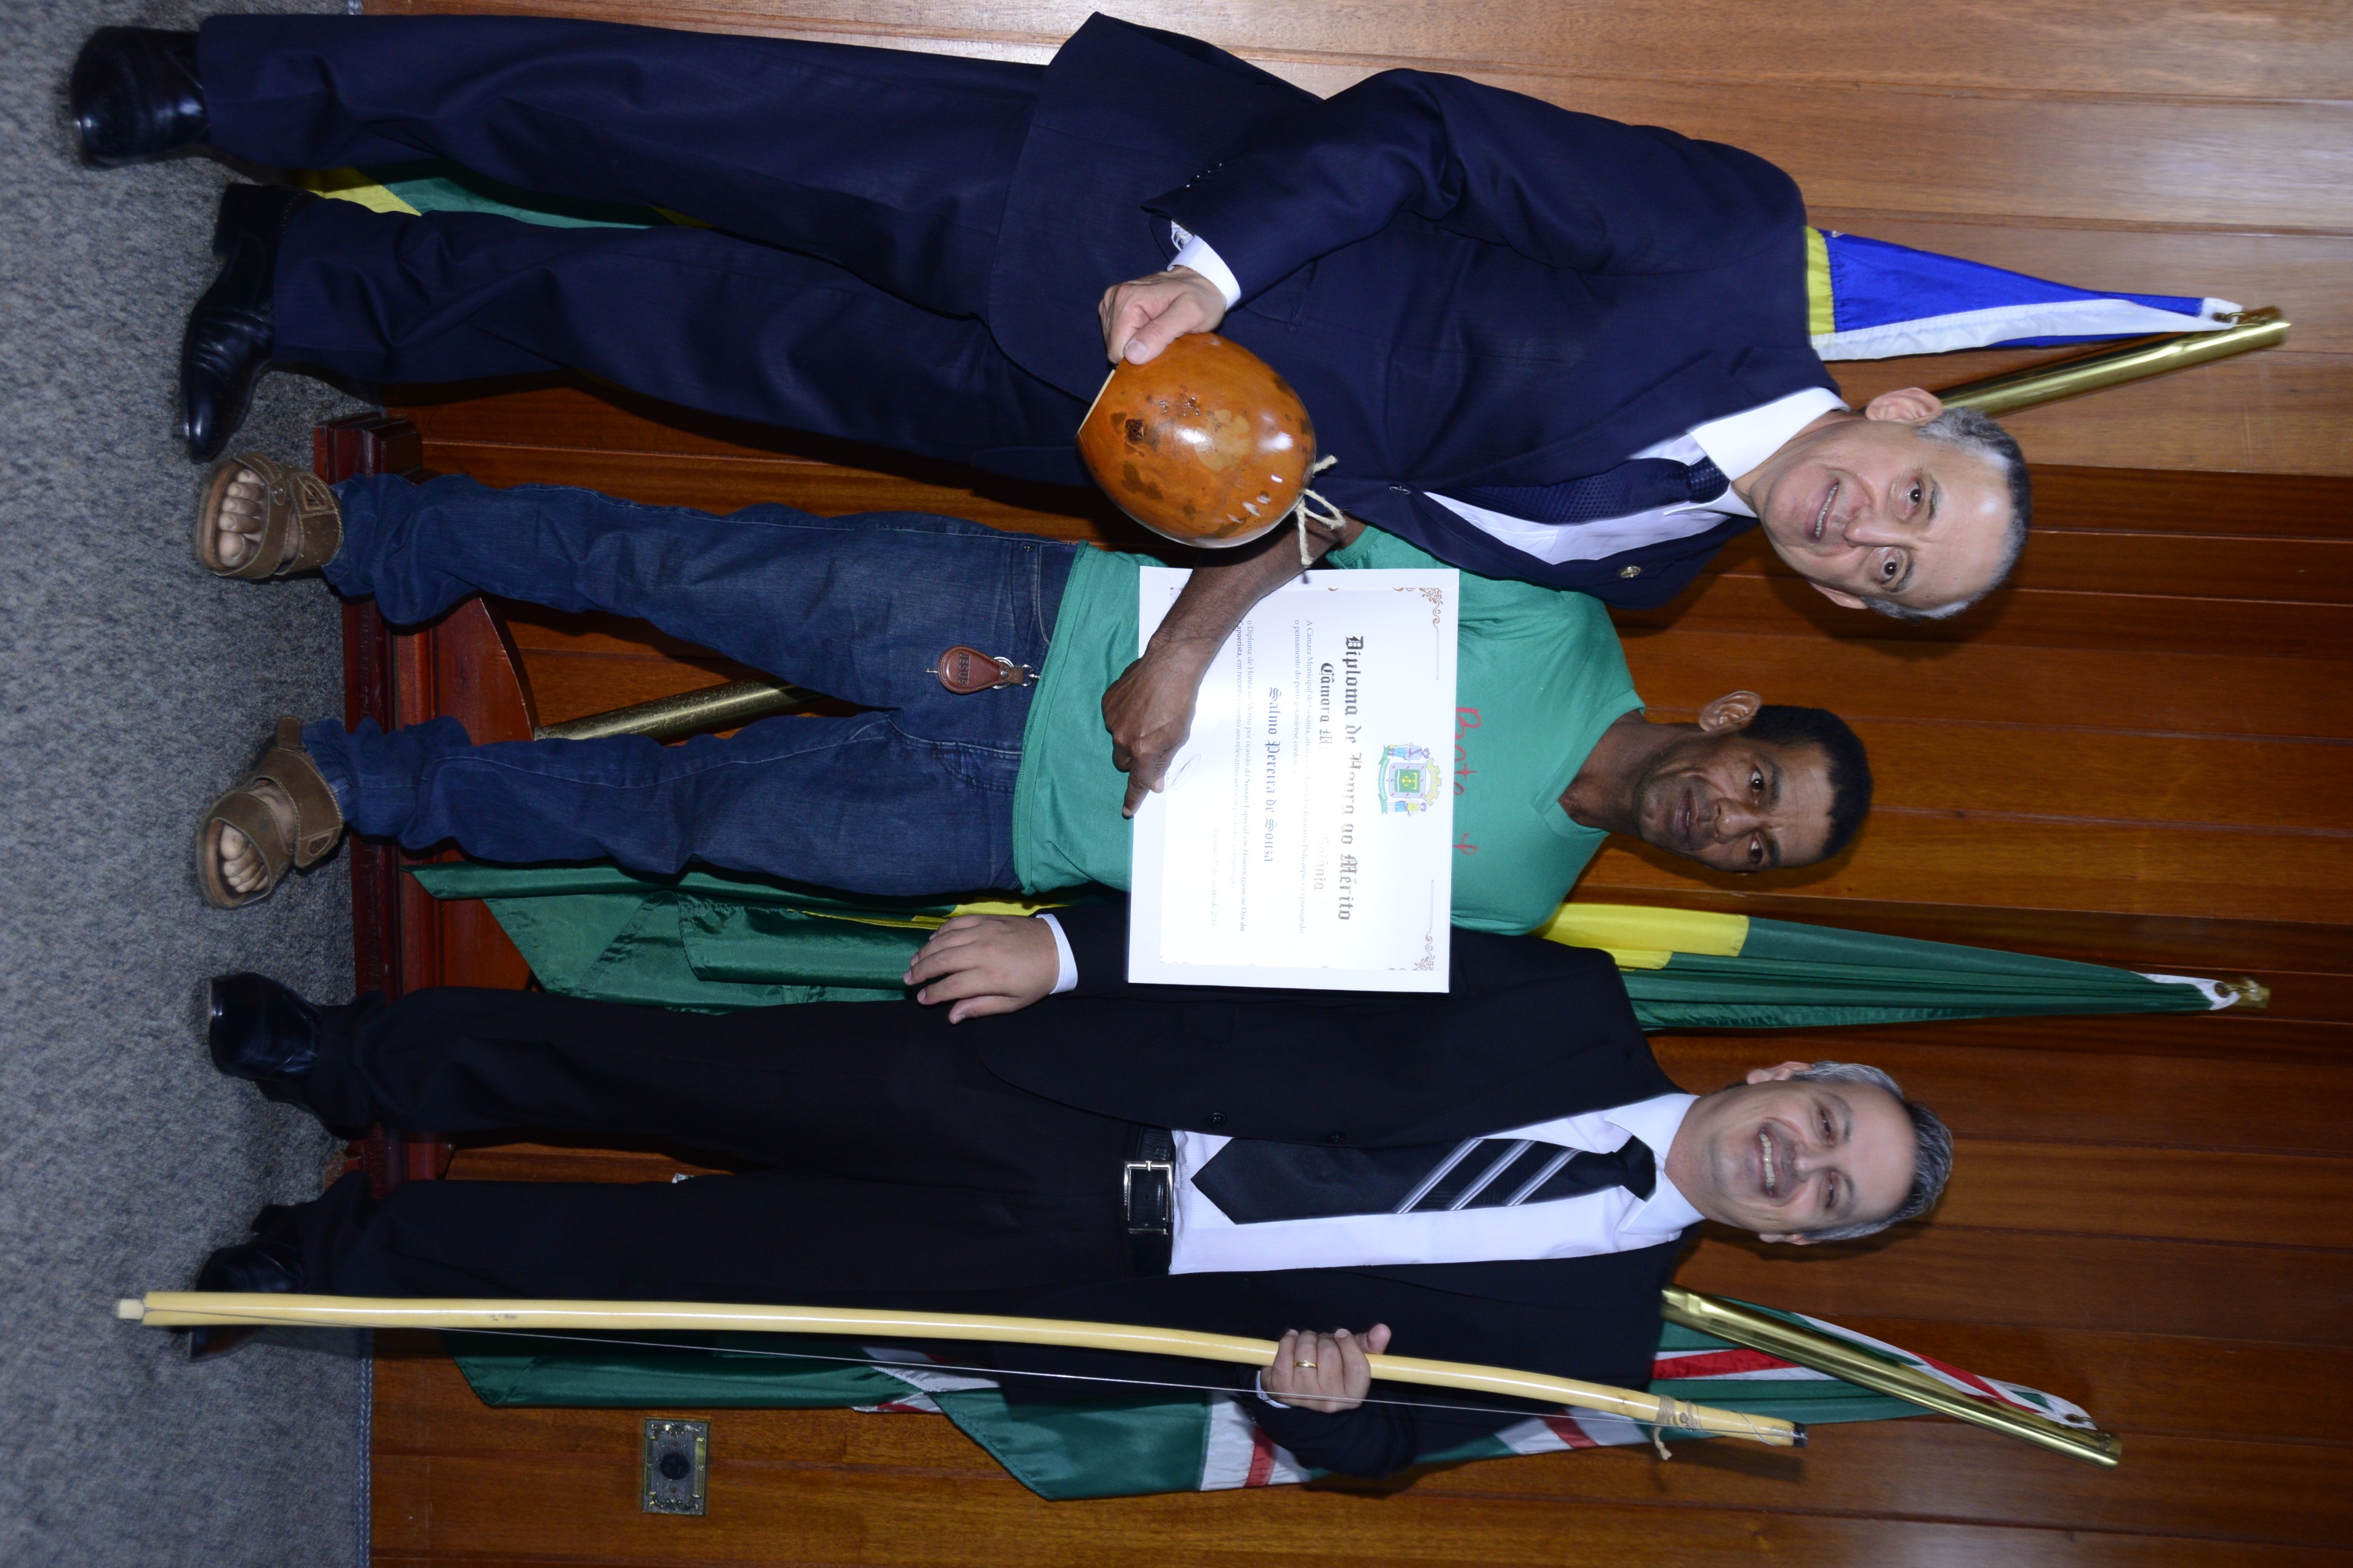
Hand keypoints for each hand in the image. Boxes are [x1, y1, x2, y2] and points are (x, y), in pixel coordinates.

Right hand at [903, 915, 1058, 1021]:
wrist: (1057, 948)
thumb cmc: (1035, 980)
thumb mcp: (1012, 1002)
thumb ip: (980, 1008)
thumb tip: (951, 1016)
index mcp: (989, 976)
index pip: (950, 987)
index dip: (932, 994)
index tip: (921, 999)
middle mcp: (981, 952)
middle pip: (940, 961)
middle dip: (920, 972)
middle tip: (907, 980)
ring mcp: (982, 932)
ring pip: (943, 940)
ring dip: (925, 952)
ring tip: (914, 962)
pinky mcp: (985, 918)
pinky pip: (955, 923)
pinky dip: (940, 932)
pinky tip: (933, 941)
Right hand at [1098, 266, 1226, 363]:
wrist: (1203, 281)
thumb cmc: (1202, 298)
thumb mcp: (1191, 314)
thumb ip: (1161, 332)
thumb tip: (1132, 355)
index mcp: (1128, 299)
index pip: (1118, 349)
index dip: (1140, 357)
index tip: (1163, 347)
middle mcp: (1115, 298)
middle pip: (1115, 347)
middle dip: (1139, 351)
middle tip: (1165, 339)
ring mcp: (1113, 302)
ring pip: (1115, 344)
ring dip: (1137, 346)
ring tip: (1160, 333)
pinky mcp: (1115, 307)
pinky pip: (1117, 336)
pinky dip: (1134, 339)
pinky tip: (1151, 330)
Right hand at [1102, 640, 1214, 816]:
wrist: (1170, 665)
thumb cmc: (1180, 701)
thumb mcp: (1178, 737)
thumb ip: (1163, 762)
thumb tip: (1154, 784)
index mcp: (1144, 751)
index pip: (1136, 783)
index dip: (1132, 799)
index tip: (1128, 811)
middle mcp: (1124, 739)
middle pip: (1123, 762)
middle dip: (1135, 758)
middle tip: (1150, 742)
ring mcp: (1113, 720)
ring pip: (1117, 740)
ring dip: (1129, 735)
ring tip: (1148, 715)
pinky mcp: (1107, 704)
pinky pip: (1112, 719)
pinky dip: (1124, 716)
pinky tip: (1139, 703)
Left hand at [1261, 1325, 1391, 1413]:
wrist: (1298, 1386)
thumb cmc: (1331, 1368)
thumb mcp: (1353, 1357)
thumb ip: (1370, 1345)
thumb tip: (1383, 1330)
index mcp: (1353, 1395)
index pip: (1358, 1367)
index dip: (1349, 1344)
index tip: (1341, 1334)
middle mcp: (1330, 1400)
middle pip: (1330, 1354)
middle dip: (1325, 1339)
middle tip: (1322, 1342)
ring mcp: (1305, 1396)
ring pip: (1306, 1351)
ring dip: (1306, 1338)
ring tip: (1308, 1343)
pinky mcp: (1283, 1390)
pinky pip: (1285, 1354)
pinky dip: (1288, 1341)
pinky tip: (1292, 1342)